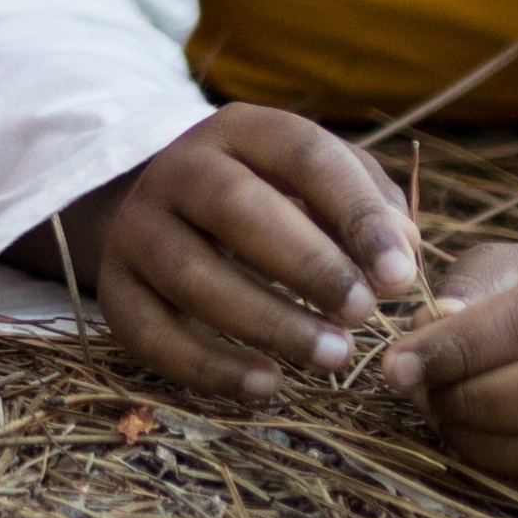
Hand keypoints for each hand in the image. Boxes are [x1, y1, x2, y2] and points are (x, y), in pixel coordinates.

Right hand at [60, 106, 419, 404]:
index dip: (354, 213)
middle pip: (236, 208)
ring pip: (191, 274)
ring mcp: (138, 228)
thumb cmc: (272, 200)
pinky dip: (208, 367)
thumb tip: (402, 252)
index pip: (302, 154)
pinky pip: (151, 333)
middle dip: (306, 265)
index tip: (400, 274)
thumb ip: (368, 205)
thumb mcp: (318, 183)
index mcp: (240, 130)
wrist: (167, 215)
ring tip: (332, 357)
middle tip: (361, 313)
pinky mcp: (115, 288)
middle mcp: (178, 170)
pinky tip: (266, 386)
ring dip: (268, 321)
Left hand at [385, 230, 517, 506]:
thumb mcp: (517, 268)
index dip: (458, 346)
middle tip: (422, 397)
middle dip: (469, 400)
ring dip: (481, 446)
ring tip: (444, 423)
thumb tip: (428, 331)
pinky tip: (476, 453)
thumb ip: (471, 287)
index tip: (397, 364)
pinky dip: (506, 480)